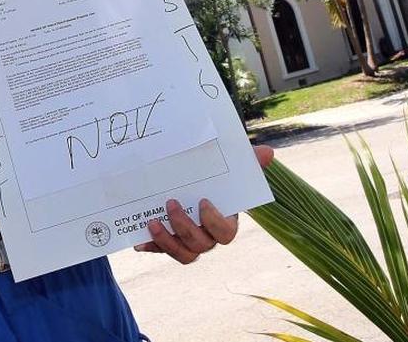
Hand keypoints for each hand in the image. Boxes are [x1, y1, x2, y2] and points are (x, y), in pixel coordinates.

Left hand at [134, 145, 273, 263]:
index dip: (214, 222)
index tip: (203, 202)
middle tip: (170, 203)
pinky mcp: (168, 243)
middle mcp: (208, 238)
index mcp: (225, 223)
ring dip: (166, 241)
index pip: (225, 233)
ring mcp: (188, 243)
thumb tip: (268, 153)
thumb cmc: (214, 179)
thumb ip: (248, 162)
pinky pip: (161, 251)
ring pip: (182, 254)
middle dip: (184, 227)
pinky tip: (139, 240)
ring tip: (152, 221)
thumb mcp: (229, 167)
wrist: (192, 183)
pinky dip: (150, 246)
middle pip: (200, 245)